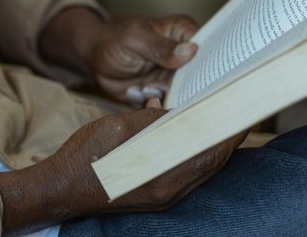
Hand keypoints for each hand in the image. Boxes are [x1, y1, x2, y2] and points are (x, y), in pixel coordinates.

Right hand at [0, 100, 245, 231]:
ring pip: (201, 169)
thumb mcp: (120, 126)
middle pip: (211, 162)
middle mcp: (170, 191)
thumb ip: (153, 120)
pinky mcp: (157, 196)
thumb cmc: (86, 157)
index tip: (244, 111)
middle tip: (239, 112)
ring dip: (214, 146)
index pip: (210, 152)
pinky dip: (197, 155)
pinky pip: (188, 174)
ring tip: (223, 122)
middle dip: (227, 137)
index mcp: (164, 175)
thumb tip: (177, 110)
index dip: (230, 131)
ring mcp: (164, 196)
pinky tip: (195, 140)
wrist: (62, 188)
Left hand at [40, 7, 199, 104]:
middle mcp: (185, 55)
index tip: (198, 75)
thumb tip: (191, 51)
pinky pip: (169, 104)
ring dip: (162, 95)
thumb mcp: (136, 39)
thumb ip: (162, 47)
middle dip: (183, 86)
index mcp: (183, 33)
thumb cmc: (114, 40)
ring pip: (186, 94)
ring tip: (143, 86)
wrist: (95, 59)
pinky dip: (153, 103)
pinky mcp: (165, 92)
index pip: (209, 48)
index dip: (211, 63)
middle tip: (161, 85)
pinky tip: (137, 91)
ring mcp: (176, 75)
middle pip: (202, 76)